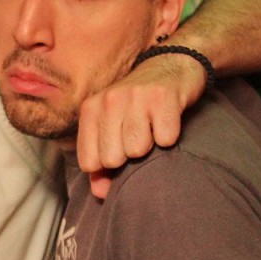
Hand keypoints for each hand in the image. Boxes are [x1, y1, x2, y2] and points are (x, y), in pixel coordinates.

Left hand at [77, 52, 207, 197]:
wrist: (171, 65)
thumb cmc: (137, 106)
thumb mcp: (112, 128)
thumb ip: (100, 163)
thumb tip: (100, 193)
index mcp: (91, 109)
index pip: (89, 162)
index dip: (106, 168)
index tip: (120, 154)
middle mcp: (109, 100)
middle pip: (113, 159)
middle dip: (129, 158)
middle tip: (139, 137)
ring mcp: (135, 97)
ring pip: (138, 150)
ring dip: (151, 148)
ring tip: (152, 129)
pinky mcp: (163, 97)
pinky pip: (165, 138)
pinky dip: (170, 137)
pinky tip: (168, 122)